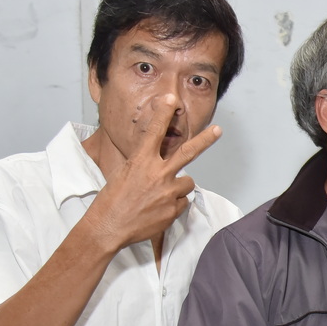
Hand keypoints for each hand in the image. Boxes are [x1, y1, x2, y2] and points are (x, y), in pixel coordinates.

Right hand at [86, 93, 220, 250]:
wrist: (108, 227)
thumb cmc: (111, 200)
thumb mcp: (123, 173)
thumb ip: (144, 165)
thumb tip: (159, 164)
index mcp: (140, 161)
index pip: (154, 131)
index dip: (163, 113)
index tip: (170, 98)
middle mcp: (157, 174)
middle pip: (187, 152)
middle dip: (205, 140)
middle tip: (218, 130)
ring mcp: (168, 192)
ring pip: (187, 182)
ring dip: (178, 187)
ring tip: (160, 195)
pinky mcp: (173, 209)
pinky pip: (182, 202)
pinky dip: (174, 204)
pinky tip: (158, 209)